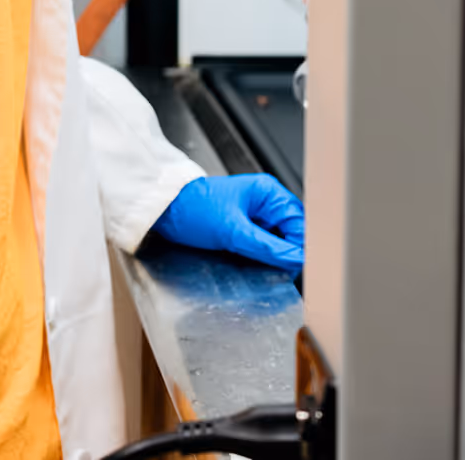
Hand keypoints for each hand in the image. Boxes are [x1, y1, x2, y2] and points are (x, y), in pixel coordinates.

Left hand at [151, 174, 303, 275]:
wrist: (163, 212)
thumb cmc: (192, 209)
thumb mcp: (232, 232)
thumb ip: (267, 247)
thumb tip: (296, 258)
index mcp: (267, 192)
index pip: (299, 222)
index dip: (300, 245)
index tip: (297, 266)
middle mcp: (264, 201)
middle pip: (291, 232)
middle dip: (288, 252)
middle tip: (281, 272)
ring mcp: (254, 215)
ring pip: (277, 241)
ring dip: (274, 256)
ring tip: (266, 269)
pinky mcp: (243, 228)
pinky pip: (262, 245)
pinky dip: (261, 256)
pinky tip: (255, 264)